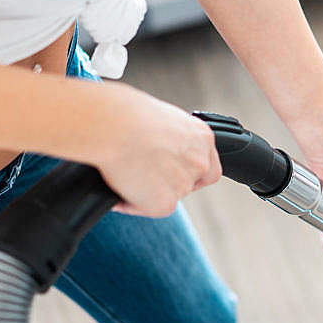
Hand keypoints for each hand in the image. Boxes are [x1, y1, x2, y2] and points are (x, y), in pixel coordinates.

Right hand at [93, 90, 220, 215]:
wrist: (113, 126)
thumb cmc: (127, 114)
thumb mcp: (161, 118)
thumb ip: (170, 138)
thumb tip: (158, 148)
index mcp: (201, 137)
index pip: (208, 166)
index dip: (190, 172)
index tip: (173, 171)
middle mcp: (199, 162)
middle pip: (190, 183)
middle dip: (169, 182)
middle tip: (144, 173)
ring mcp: (184, 184)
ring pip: (168, 196)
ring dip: (150, 191)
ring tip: (125, 174)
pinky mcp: (165, 203)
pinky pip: (148, 208)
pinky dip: (131, 203)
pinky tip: (119, 187)